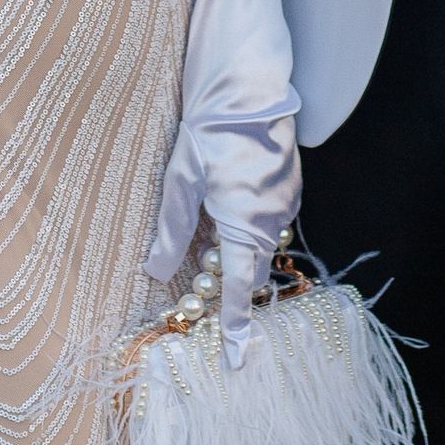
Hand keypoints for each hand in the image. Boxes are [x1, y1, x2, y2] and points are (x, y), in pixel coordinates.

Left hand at [145, 122, 298, 365]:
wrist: (248, 85)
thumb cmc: (210, 129)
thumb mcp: (181, 180)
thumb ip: (170, 230)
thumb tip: (155, 271)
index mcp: (245, 222)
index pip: (239, 287)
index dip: (234, 325)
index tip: (235, 359)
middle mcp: (272, 217)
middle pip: (251, 269)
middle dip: (231, 283)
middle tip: (202, 285)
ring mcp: (286, 201)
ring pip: (260, 244)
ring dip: (239, 250)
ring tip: (211, 231)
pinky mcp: (290, 185)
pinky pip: (270, 220)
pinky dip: (250, 225)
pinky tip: (229, 202)